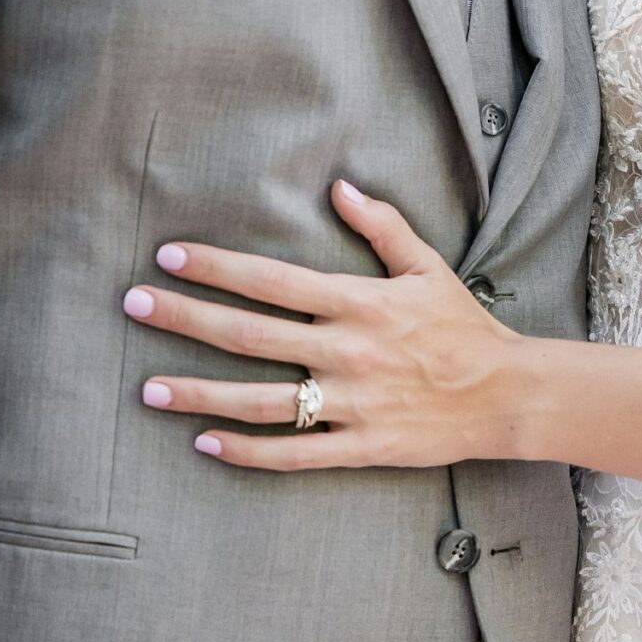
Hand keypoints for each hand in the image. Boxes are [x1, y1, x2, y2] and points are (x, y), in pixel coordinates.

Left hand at [124, 183, 522, 469]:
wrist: (508, 394)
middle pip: (251, 335)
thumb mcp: (428, 266)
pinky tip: (205, 442)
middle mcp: (348, 352)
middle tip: (133, 304)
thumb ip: (381, 226)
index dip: (218, 267)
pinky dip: (247, 451)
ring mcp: (351, 403)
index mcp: (360, 303)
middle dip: (186, 318)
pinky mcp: (361, 446)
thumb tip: (339, 186)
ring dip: (200, 393)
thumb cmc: (464, 326)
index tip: (169, 256)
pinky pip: (293, 454)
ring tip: (148, 387)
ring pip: (260, 401)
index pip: (273, 280)